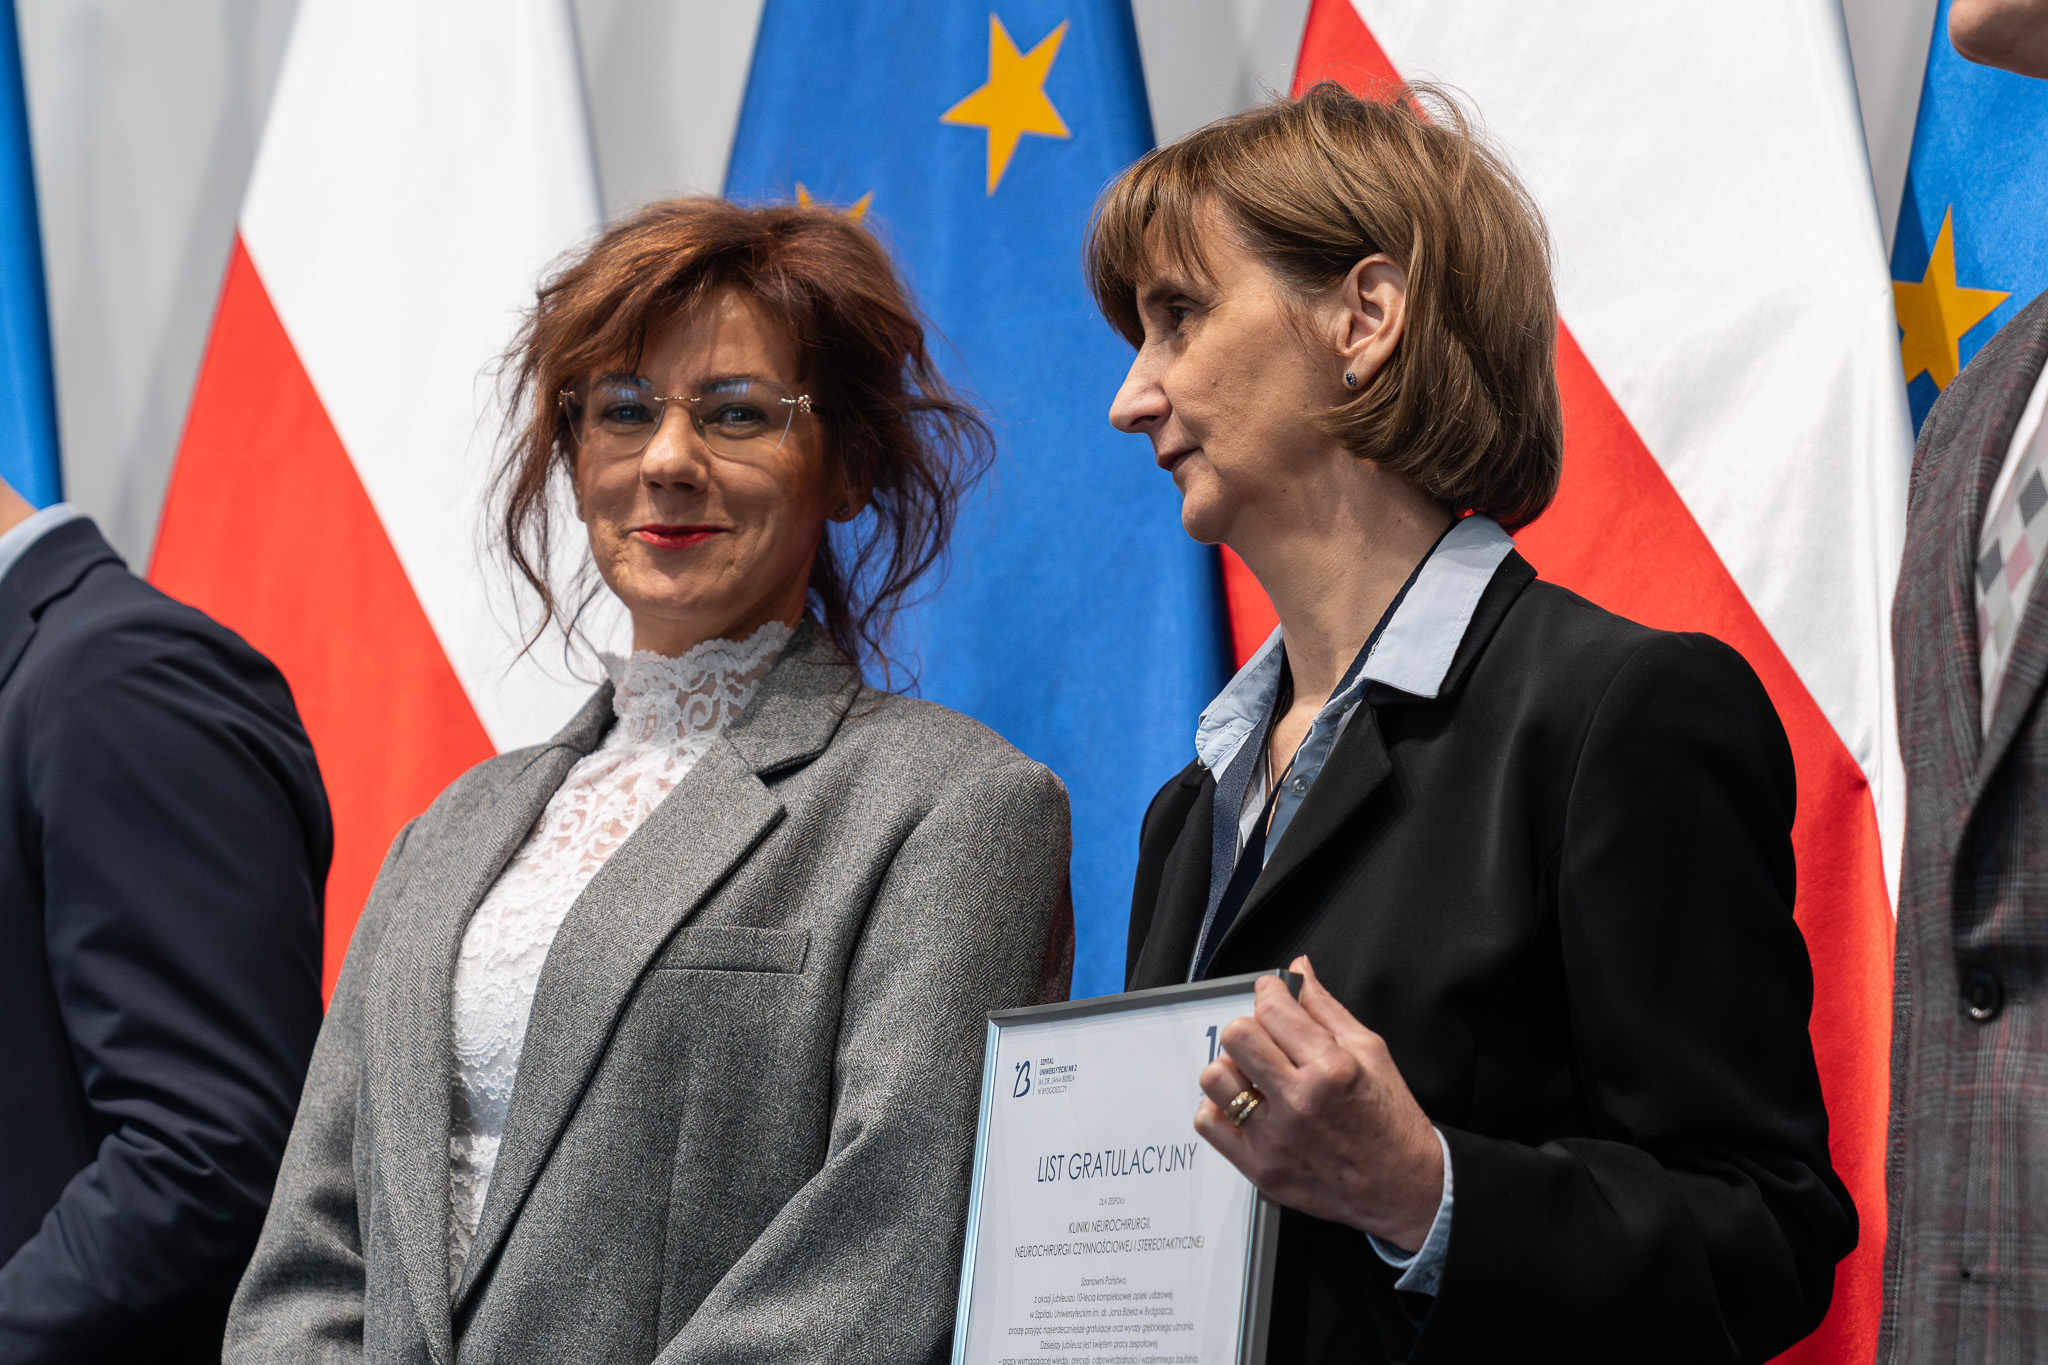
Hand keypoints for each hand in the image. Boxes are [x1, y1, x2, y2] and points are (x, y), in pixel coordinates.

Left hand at [1194, 955, 1442, 1249]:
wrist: (1405, 1188)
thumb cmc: (1391, 1121)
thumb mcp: (1371, 1052)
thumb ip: (1326, 1008)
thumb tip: (1298, 970)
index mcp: (1330, 1068)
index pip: (1272, 1008)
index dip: (1270, 993)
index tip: (1274, 996)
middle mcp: (1299, 1102)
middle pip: (1236, 1036)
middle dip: (1250, 1027)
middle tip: (1268, 1039)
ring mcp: (1275, 1139)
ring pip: (1215, 1078)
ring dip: (1232, 1069)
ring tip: (1257, 1076)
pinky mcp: (1260, 1169)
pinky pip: (1209, 1123)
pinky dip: (1220, 1109)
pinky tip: (1247, 1106)